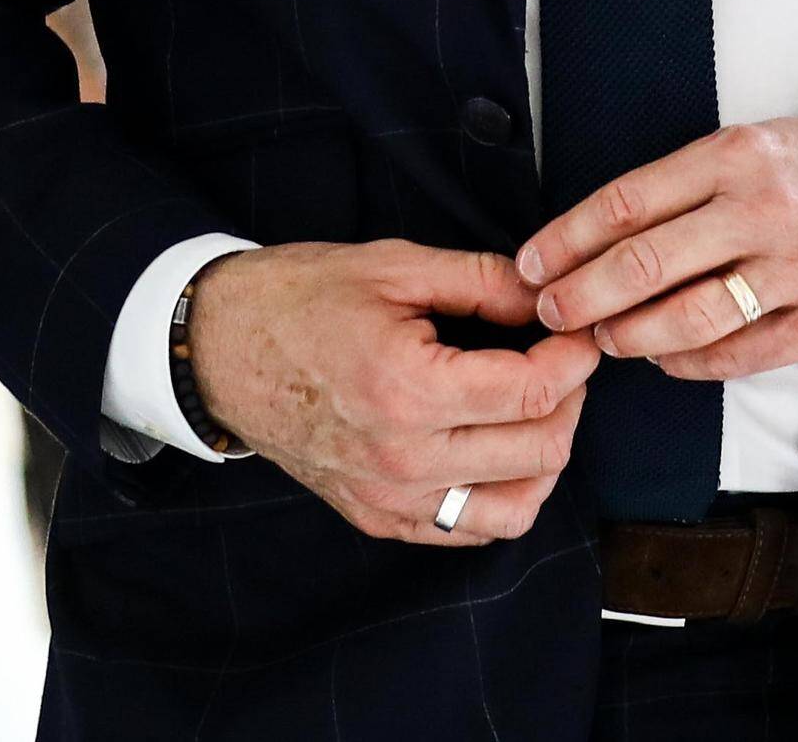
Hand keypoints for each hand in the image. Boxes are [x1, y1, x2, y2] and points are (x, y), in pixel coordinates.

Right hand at [183, 242, 596, 546]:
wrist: (219, 349)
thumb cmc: (299, 299)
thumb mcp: (394, 266)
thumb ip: (482, 281)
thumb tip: (548, 297)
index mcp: (406, 388)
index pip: (532, 393)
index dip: (574, 358)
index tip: (578, 331)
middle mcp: (402, 458)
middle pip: (538, 451)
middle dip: (571, 400)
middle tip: (563, 359)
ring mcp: (390, 498)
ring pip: (516, 507)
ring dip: (545, 456)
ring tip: (536, 406)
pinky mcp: (379, 517)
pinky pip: (470, 530)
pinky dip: (503, 495)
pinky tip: (498, 446)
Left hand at [516, 109, 797, 378]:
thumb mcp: (748, 149)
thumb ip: (678, 189)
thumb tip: (588, 242)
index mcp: (735, 156)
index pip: (628, 202)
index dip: (567, 240)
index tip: (529, 265)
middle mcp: (765, 210)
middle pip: (647, 263)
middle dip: (583, 295)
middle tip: (550, 313)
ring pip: (690, 318)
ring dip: (631, 336)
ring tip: (602, 339)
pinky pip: (738, 356)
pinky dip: (688, 363)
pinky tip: (663, 358)